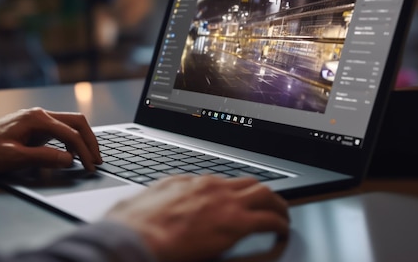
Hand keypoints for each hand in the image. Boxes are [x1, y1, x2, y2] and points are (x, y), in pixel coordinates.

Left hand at [0, 107, 101, 171]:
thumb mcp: (15, 157)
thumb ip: (44, 157)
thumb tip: (69, 159)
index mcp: (37, 119)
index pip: (70, 134)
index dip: (84, 151)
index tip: (90, 167)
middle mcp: (40, 114)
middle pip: (76, 122)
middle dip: (90, 140)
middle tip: (97, 159)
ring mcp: (37, 119)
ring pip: (70, 124)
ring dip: (82, 140)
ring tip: (88, 158)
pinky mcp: (34, 126)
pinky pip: (60, 130)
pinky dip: (70, 141)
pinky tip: (71, 154)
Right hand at [105, 175, 288, 261]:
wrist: (136, 235)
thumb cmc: (135, 222)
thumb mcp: (147, 198)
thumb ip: (164, 194)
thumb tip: (164, 195)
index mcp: (191, 181)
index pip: (222, 181)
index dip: (233, 192)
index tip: (234, 200)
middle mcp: (212, 186)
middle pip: (248, 182)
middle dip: (261, 193)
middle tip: (268, 204)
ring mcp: (226, 202)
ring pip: (265, 193)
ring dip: (276, 204)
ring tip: (281, 215)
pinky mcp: (236, 223)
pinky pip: (270, 220)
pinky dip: (280, 224)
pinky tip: (282, 231)